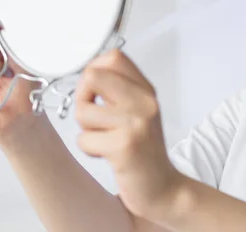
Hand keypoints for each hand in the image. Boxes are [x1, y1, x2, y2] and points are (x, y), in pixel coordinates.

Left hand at [74, 49, 183, 220]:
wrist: (163, 189)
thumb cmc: (144, 152)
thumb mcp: (138, 112)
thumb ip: (118, 91)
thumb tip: (86, 74)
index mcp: (146, 91)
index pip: (113, 57)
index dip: (93, 70)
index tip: (93, 91)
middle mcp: (144, 102)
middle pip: (93, 77)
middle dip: (82, 98)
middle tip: (92, 118)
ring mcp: (136, 123)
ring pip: (83, 111)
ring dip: (86, 130)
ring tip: (104, 140)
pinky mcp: (125, 146)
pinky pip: (84, 140)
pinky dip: (90, 150)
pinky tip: (108, 156)